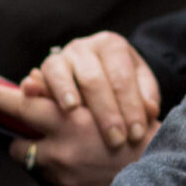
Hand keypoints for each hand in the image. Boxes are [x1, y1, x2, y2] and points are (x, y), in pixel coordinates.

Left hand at [0, 33, 159, 185]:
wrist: (154, 170)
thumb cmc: (131, 127)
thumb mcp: (102, 102)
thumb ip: (65, 93)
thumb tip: (31, 84)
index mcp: (71, 118)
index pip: (22, 105)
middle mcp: (62, 146)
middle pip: (17, 139)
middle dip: (6, 128)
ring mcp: (63, 172)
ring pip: (30, 157)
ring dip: (35, 148)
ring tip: (56, 144)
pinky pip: (49, 175)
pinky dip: (55, 166)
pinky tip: (75, 162)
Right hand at [24, 33, 160, 154]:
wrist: (99, 73)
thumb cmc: (123, 84)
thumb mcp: (141, 87)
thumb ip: (146, 97)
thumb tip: (150, 111)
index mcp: (112, 45)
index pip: (123, 78)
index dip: (131, 107)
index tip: (137, 134)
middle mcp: (84, 47)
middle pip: (93, 78)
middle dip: (105, 112)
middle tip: (115, 140)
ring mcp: (61, 57)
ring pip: (60, 71)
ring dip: (64, 91)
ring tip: (72, 111)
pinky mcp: (43, 71)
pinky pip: (38, 77)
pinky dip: (35, 86)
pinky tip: (35, 96)